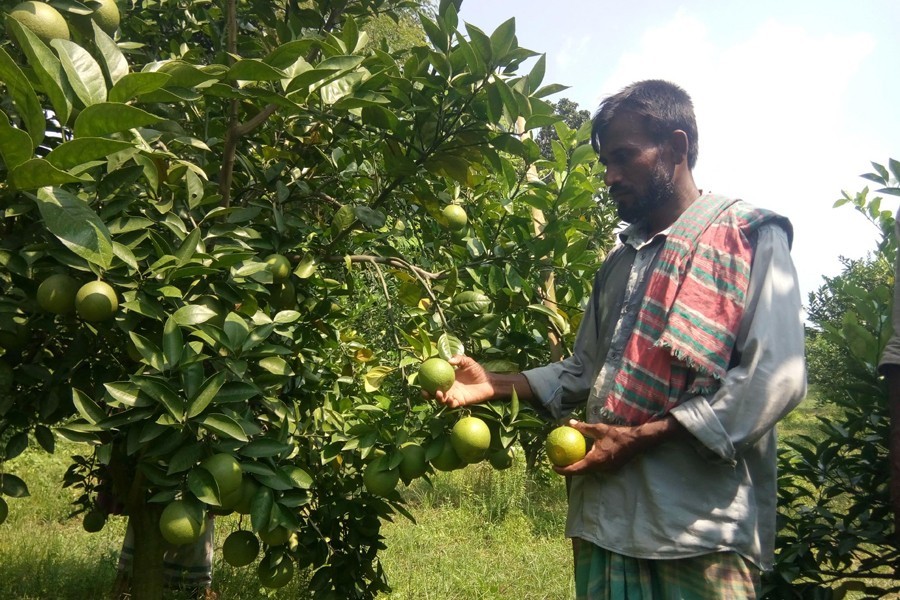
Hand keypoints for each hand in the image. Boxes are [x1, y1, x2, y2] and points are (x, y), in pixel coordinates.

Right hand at [427, 355, 494, 407]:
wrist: (488, 382)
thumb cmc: (477, 371)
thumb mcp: (468, 362)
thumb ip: (459, 359)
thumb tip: (449, 360)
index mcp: (446, 379)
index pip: (433, 380)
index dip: (425, 381)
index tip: (421, 379)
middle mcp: (447, 388)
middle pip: (433, 393)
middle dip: (426, 394)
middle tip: (424, 391)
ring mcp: (452, 395)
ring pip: (441, 400)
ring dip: (438, 398)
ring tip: (438, 393)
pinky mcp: (459, 402)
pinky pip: (452, 404)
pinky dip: (450, 403)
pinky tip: (450, 399)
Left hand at [553, 416, 682, 475]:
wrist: (637, 442)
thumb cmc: (618, 434)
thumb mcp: (599, 429)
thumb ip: (584, 427)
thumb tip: (571, 422)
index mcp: (595, 460)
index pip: (575, 469)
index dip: (562, 470)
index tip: (553, 466)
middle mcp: (600, 468)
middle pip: (580, 473)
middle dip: (568, 470)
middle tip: (558, 463)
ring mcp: (606, 470)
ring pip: (588, 471)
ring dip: (578, 468)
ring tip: (568, 460)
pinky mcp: (611, 468)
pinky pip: (595, 468)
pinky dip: (587, 464)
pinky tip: (583, 456)